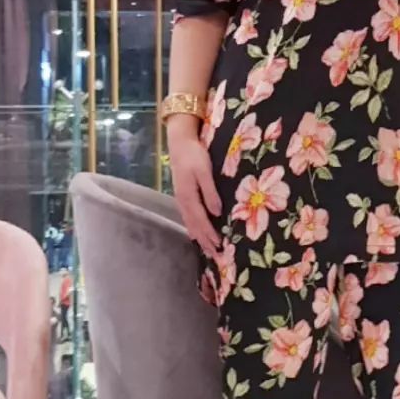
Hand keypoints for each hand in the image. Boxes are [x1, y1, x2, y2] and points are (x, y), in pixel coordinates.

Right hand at [168, 118, 222, 255]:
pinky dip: (194, 228)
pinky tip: (197, 234)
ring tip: (207, 250)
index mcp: (188, 197)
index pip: (201, 221)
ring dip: (199, 238)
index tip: (219, 246)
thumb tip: (217, 212)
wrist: (179, 142)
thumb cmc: (194, 154)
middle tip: (216, 257)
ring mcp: (181, 199)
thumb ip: (210, 192)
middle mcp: (183, 202)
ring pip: (190, 223)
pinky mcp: (182, 196)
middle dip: (205, 242)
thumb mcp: (204, 171)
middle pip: (194, 226)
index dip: (210, 234)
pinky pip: (188, 217)